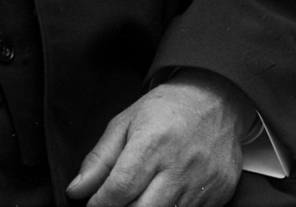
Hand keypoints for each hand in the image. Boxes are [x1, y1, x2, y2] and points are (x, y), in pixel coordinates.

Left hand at [66, 69, 255, 206]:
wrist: (215, 99)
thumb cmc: (166, 108)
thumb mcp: (126, 122)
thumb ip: (100, 158)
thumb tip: (76, 191)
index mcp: (152, 143)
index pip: (120, 188)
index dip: (101, 203)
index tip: (93, 204)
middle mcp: (179, 167)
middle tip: (114, 203)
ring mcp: (202, 185)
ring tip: (137, 197)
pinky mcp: (219, 196)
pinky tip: (160, 197)